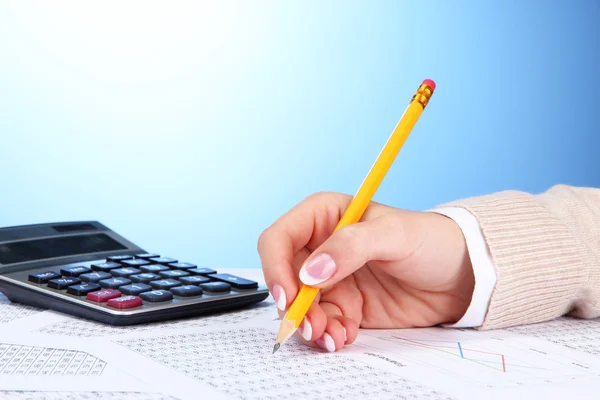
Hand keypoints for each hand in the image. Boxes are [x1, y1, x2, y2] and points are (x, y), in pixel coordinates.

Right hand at [257, 192, 474, 351]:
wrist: (460, 276)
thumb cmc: (430, 240)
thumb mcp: (394, 234)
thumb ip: (350, 247)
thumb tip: (311, 272)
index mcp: (323, 216)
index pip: (279, 239)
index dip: (276, 267)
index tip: (290, 295)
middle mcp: (321, 247)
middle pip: (285, 278)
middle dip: (293, 305)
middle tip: (312, 326)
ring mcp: (331, 279)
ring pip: (299, 306)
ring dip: (309, 325)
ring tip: (331, 336)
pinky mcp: (345, 305)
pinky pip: (322, 323)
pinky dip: (328, 334)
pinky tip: (345, 336)